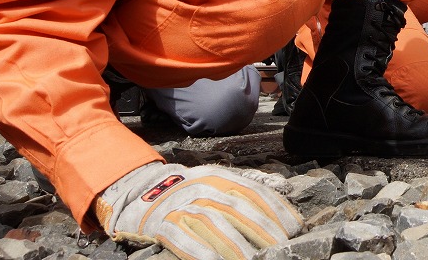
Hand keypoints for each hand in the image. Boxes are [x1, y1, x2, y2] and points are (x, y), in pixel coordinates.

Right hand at [93, 162, 302, 259]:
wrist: (134, 189)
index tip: (294, 228)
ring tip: (254, 259)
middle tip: (280, 247)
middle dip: (262, 230)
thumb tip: (282, 196)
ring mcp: (179, 206)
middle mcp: (200, 187)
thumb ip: (244, 188)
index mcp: (217, 176)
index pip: (253, 191)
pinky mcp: (159, 224)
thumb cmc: (184, 191)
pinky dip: (200, 252)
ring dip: (237, 245)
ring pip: (214, 224)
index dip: (275, 209)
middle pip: (237, 208)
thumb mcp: (214, 181)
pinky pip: (182, 238)